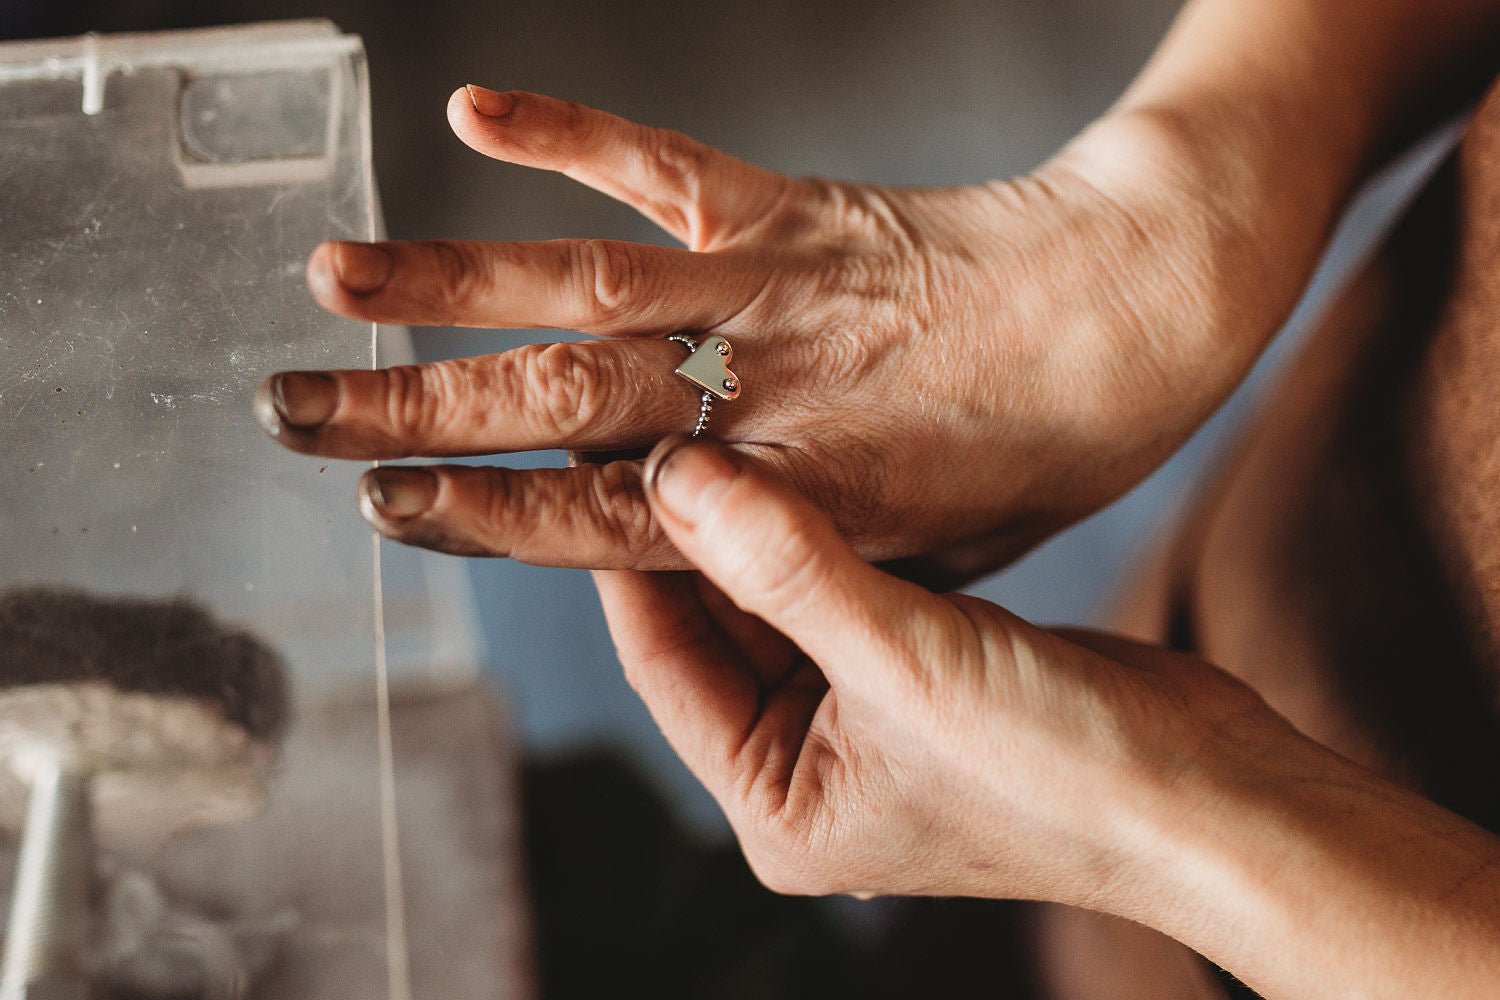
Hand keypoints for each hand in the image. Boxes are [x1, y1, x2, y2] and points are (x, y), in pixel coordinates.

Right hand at [254, 86, 1280, 570]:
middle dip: (414, 410)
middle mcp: (759, 398)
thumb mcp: (923, 558)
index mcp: (788, 502)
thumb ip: (799, 562)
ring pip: (585, 293)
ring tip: (332, 275)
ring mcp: (772, 295)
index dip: (482, 512)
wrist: (1144, 312)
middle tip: (289, 409)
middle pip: (556, 409)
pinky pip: (674, 169)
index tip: (379, 504)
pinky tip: (477, 111)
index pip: (598, 518)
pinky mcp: (799, 209)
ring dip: (451, 284)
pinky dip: (579, 136)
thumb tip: (688, 557)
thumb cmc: (1037, 452)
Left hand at [594, 434, 1266, 902]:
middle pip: (718, 627)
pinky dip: (834, 535)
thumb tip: (677, 473)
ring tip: (728, 419)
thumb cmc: (1064, 768)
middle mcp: (807, 767)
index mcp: (775, 802)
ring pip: (784, 602)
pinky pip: (849, 593)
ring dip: (767, 526)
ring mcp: (865, 722)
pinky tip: (815, 458)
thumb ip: (789, 565)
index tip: (610, 452)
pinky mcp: (923, 676)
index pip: (665, 660)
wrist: (1215, 795)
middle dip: (699, 533)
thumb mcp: (909, 660)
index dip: (632, 555)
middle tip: (668, 416)